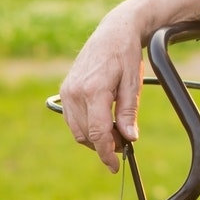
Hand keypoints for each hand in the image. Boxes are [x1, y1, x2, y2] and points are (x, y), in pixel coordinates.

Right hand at [58, 13, 144, 172]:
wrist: (113, 32)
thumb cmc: (126, 56)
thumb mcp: (133, 83)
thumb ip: (129, 112)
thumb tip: (130, 138)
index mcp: (94, 90)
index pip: (97, 133)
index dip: (107, 153)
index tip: (116, 166)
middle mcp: (75, 92)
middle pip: (86, 135)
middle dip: (104, 146)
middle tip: (124, 144)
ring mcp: (67, 91)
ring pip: (78, 130)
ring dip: (95, 138)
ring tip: (116, 132)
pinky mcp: (65, 90)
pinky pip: (72, 120)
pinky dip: (86, 127)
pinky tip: (103, 123)